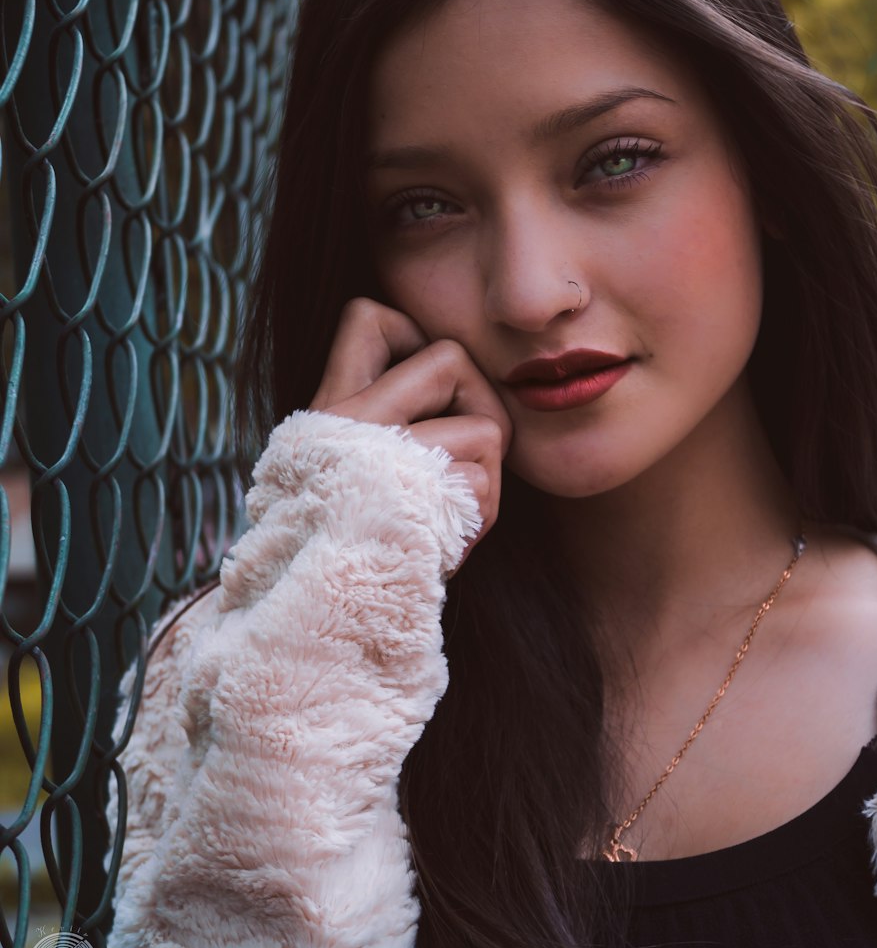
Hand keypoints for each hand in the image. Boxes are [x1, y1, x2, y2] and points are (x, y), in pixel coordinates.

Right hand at [309, 298, 512, 559]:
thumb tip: (461, 376)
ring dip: (486, 477)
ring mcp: (377, 452)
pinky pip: (485, 479)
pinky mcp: (409, 490)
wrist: (319, 631)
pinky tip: (447, 543)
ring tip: (449, 517)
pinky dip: (483, 514)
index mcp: (327, 412)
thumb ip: (391, 426)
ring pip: (485, 425)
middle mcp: (343, 419)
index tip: (424, 391)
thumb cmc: (356, 556)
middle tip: (465, 461)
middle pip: (452, 356)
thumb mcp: (355, 480)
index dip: (412, 336)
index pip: (369, 316)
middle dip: (479, 406)